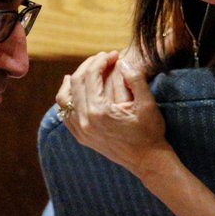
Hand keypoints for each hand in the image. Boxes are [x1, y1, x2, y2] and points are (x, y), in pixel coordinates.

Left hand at [55, 51, 169, 177]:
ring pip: (64, 98)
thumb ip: (135, 79)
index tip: (113, 54)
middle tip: (104, 58)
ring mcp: (80, 130)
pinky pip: (65, 113)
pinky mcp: (81, 136)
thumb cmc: (150, 132)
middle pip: (76, 82)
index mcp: (99, 111)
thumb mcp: (147, 104)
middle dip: (89, 65)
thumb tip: (123, 61)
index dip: (101, 60)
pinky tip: (76, 90)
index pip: (91, 75)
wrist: (147, 161)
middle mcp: (84, 121)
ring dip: (74, 80)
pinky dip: (68, 98)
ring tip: (86, 70)